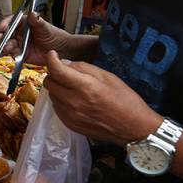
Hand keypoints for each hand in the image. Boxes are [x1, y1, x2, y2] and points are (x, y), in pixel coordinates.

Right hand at [0, 11, 72, 65]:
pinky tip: (15, 55)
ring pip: (7, 45)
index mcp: (23, 24)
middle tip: (0, 39)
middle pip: (5, 34)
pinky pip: (13, 55)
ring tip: (8, 48)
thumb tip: (32, 13)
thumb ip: (38, 21)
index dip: (4, 24)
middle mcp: (19, 33)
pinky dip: (12, 55)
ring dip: (5, 46)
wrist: (62, 50)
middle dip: (1, 37)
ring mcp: (19, 44)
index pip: (10, 22)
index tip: (1, 28)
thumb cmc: (54, 35)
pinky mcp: (21, 55)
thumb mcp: (46, 27)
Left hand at [43, 51, 161, 145]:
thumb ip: (83, 68)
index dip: (51, 59)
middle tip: (65, 73)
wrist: (133, 127)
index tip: (52, 55)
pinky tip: (75, 101)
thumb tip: (64, 63)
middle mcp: (73, 102)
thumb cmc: (124, 99)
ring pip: (52, 96)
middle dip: (54, 74)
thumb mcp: (107, 76)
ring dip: (58, 89)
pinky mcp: (70, 125)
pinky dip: (61, 101)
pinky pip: (57, 108)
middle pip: (49, 83)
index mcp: (84, 87)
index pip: (57, 70)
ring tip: (73, 88)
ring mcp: (70, 115)